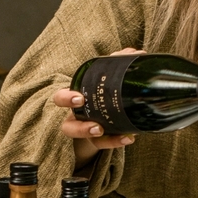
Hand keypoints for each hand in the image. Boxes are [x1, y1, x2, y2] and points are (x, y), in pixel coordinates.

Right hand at [56, 47, 143, 169]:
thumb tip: (136, 52)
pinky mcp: (99, 142)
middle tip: (96, 126)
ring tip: (104, 131)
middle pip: (67, 127)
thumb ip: (116, 65)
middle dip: (79, 127)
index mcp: (75, 100)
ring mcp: (87, 133)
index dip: (66, 99)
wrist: (101, 115)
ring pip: (86, 141)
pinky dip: (115, 141)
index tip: (80, 98)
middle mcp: (77, 119)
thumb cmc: (99, 94)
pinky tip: (128, 137)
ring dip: (93, 135)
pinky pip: (104, 145)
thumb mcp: (104, 80)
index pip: (61, 99)